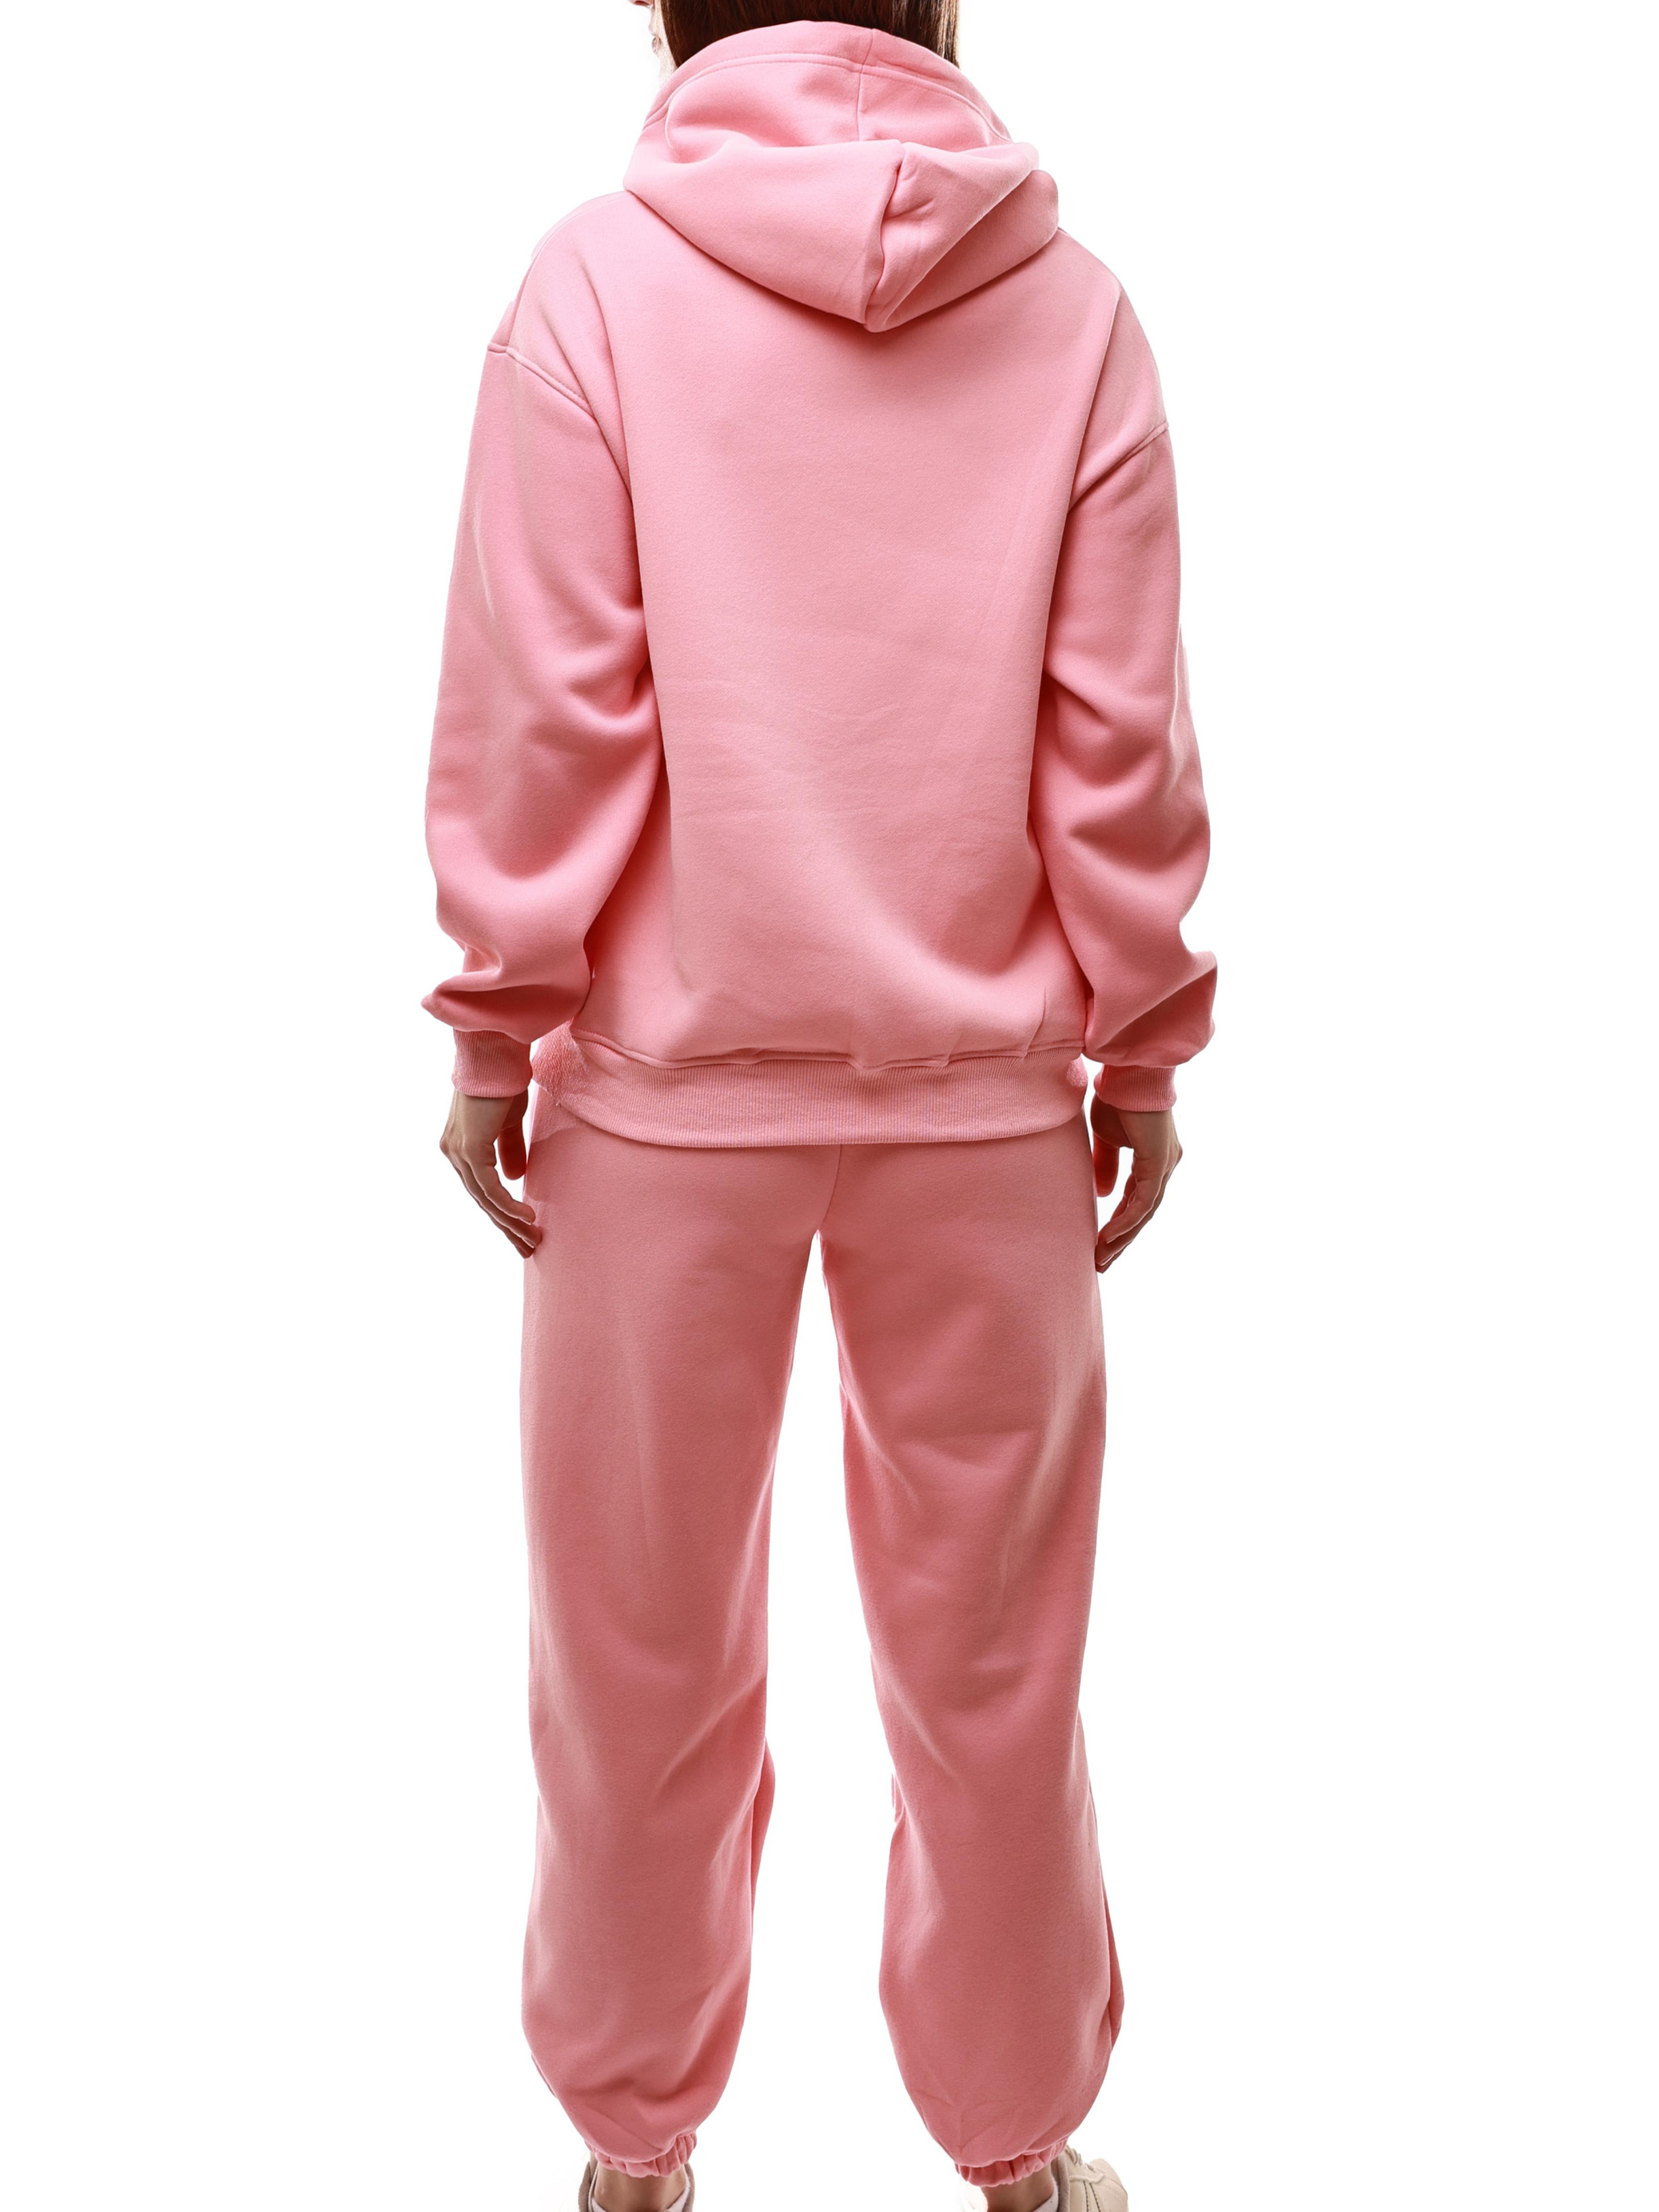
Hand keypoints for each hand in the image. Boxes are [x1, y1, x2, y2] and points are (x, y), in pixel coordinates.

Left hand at [440, 1090, 540, 1255]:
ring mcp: (458, 1151)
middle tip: (527, 1248)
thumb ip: (510, 1149)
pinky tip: (526, 1219)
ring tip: (532, 1239)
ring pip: (485, 1198)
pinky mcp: (469, 1148)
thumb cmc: (503, 1081)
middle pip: (481, 1200)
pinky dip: (508, 1205)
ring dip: (510, 1222)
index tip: (523, 1230)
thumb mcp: (509, 1121)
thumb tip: (516, 1177)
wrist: (494, 1055)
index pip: (481, 1189)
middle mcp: (453, 1152)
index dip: (502, 1212)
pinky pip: (489, 1187)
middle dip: (506, 1227)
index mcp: (461, 1147)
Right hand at [1091, 1099, 1181, 1272]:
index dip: (1119, 1224)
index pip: (1137, 1201)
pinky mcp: (1160, 1163)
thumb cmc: (1118, 1097)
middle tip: (1101, 1263)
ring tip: (1101, 1258)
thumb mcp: (1106, 1138)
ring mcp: (1166, 1165)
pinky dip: (1126, 1221)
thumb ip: (1105, 1166)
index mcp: (1156, 1159)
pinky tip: (1110, 1238)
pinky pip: (1143, 1202)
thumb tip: (1104, 1194)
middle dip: (1121, 1241)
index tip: (1100, 1244)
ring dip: (1122, 1238)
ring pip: (1145, 1213)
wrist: (1130, 1073)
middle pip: (1143, 1213)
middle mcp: (1166, 1165)